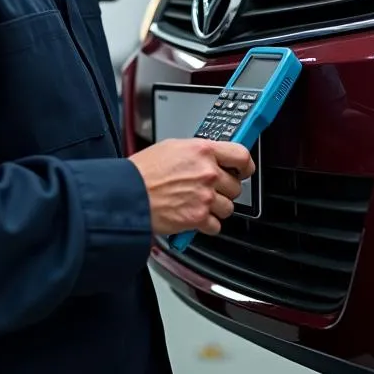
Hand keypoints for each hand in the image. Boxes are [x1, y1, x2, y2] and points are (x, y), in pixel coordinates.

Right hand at [129, 138, 254, 237]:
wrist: (128, 194)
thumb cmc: (142, 171)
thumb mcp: (171, 147)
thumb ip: (196, 152)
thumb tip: (209, 156)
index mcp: (203, 151)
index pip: (241, 155)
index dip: (245, 165)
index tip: (244, 170)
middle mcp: (208, 173)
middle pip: (236, 186)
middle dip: (224, 190)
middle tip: (209, 190)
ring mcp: (205, 196)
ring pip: (228, 207)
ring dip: (216, 208)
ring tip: (198, 204)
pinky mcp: (198, 218)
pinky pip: (216, 225)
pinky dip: (206, 225)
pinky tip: (194, 217)